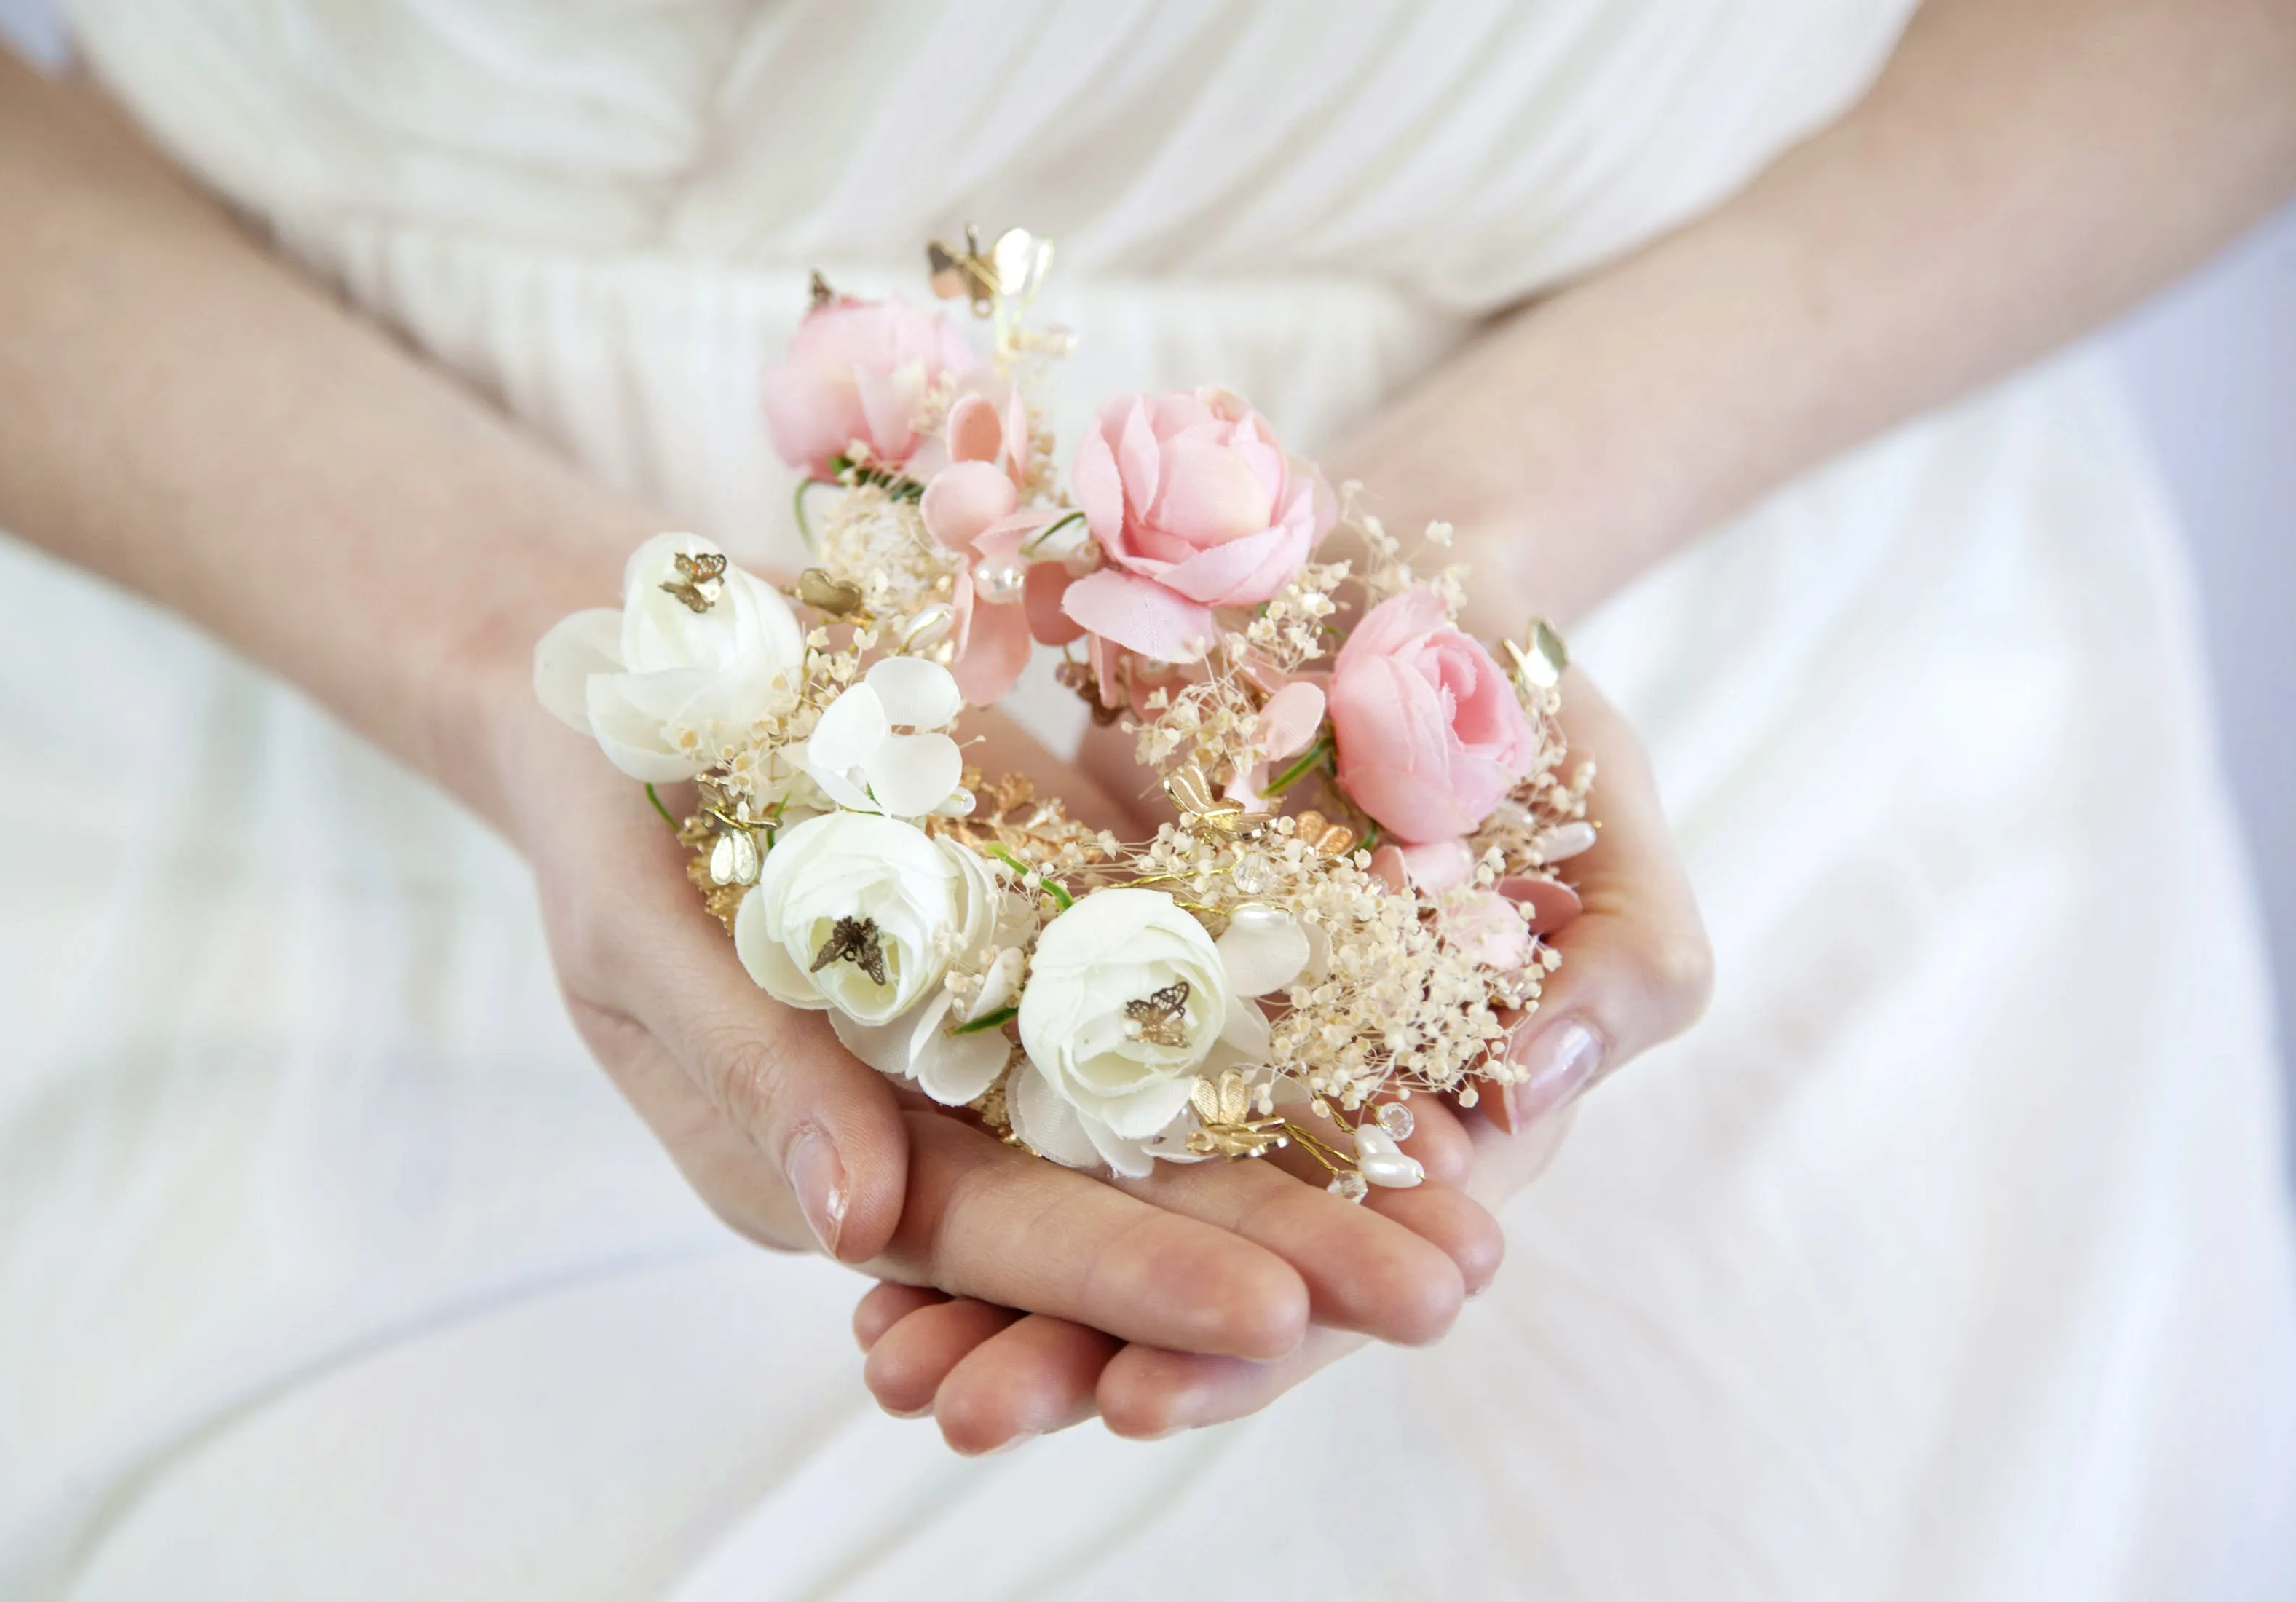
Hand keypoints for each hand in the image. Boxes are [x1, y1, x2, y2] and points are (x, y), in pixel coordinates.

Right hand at [485, 683, 1503, 1377]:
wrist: (637, 665)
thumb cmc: (602, 813)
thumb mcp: (644, 941)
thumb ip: (757, 1076)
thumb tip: (853, 1228)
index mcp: (832, 1160)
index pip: (998, 1239)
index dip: (1135, 1275)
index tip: (1276, 1314)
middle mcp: (942, 1118)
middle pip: (1128, 1197)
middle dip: (1285, 1254)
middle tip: (1450, 1291)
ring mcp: (1014, 1023)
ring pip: (1184, 1114)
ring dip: (1322, 1167)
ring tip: (1475, 1215)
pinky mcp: (1065, 923)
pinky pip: (1189, 987)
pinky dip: (1292, 1030)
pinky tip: (1412, 1052)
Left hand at [847, 645, 1710, 1448]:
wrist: (1387, 578)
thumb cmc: (1526, 705)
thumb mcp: (1607, 814)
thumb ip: (1623, 961)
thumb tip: (1526, 1090)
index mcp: (1433, 1122)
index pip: (1343, 1279)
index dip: (1248, 1347)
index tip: (1140, 1397)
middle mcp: (1300, 1119)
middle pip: (1190, 1275)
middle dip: (1077, 1352)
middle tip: (960, 1408)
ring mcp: (1190, 1055)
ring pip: (1089, 1208)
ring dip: (986, 1296)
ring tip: (883, 1362)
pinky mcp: (1093, 974)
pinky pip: (1014, 1084)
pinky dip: (940, 1156)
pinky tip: (854, 1228)